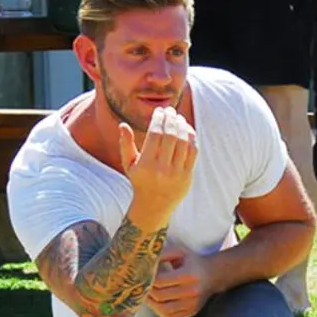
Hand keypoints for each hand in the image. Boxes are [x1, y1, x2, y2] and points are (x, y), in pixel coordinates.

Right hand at [118, 105, 197, 230]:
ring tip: (178, 117)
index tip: (159, 111)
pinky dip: (191, 138)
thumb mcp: (129, 164)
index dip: (158, 119)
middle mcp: (162, 169)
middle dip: (171, 119)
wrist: (154, 205)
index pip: (155, 135)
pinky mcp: (188, 176)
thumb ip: (125, 144)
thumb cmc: (140, 180)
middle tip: (170, 110)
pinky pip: (193, 152)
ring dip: (182, 126)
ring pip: (183, 142)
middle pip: (170, 136)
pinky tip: (187, 129)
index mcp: (146, 165)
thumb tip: (123, 124)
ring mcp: (176, 173)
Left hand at [147, 243, 211, 316]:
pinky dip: (159, 311)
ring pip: (163, 309)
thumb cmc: (193, 262)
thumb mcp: (180, 252)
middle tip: (142, 285)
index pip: (161, 281)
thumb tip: (146, 262)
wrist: (213, 275)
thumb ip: (164, 254)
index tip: (144, 275)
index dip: (148, 279)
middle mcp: (192, 291)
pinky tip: (156, 303)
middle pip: (160, 295)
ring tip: (147, 295)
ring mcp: (192, 304)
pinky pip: (170, 316)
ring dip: (151, 303)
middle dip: (147, 291)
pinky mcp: (191, 312)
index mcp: (189, 274)